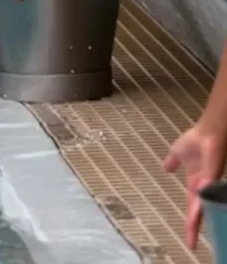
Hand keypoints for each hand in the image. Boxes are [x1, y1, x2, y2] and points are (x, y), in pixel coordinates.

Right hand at [163, 121, 226, 248]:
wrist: (206, 132)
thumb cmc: (195, 140)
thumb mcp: (177, 153)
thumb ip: (172, 162)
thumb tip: (165, 168)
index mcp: (195, 185)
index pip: (193, 209)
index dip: (191, 224)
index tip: (189, 239)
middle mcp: (204, 188)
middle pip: (198, 213)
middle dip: (193, 229)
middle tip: (191, 244)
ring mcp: (209, 184)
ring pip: (202, 207)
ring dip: (196, 220)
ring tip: (192, 234)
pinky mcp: (212, 178)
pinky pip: (205, 193)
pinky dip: (201, 202)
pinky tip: (196, 211)